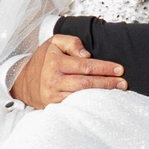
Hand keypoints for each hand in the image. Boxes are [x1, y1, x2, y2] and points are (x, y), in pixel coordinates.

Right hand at [10, 33, 125, 108]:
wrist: (24, 81)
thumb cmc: (44, 59)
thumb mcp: (54, 42)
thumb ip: (72, 42)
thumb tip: (87, 55)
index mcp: (55, 63)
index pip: (85, 66)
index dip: (104, 68)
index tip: (120, 69)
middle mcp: (54, 80)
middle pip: (86, 83)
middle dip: (107, 83)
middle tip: (123, 83)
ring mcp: (53, 96)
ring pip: (82, 96)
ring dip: (101, 95)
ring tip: (117, 92)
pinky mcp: (54, 106)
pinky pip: (75, 106)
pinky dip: (90, 104)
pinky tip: (102, 102)